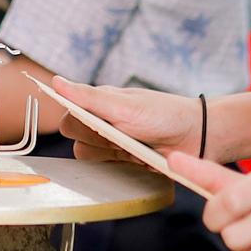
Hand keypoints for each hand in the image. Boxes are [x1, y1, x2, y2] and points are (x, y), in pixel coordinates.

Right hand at [54, 76, 202, 163]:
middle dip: (98, 141)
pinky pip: (104, 169)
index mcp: (101, 102)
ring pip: (88, 156)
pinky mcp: (122, 159)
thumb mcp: (124, 105)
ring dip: (109, 154)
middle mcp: (103, 121)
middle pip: (76, 139)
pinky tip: (137, 157)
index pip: (69, 116)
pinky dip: (118, 165)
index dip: (80, 124)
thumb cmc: (163, 114)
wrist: (194, 137)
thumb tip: (56, 81)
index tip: (99, 125)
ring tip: (133, 146)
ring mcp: (112, 141)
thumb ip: (88, 97)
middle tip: (121, 135)